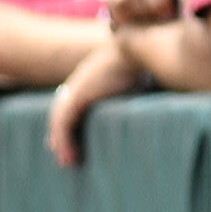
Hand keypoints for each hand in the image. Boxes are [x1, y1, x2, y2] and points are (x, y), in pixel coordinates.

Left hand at [47, 38, 141, 166]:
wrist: (136, 49)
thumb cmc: (143, 63)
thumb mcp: (136, 81)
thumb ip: (135, 92)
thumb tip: (150, 102)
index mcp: (90, 81)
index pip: (73, 106)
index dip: (72, 125)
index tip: (76, 142)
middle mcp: (79, 85)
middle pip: (63, 115)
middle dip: (63, 137)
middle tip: (67, 157)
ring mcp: (76, 90)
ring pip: (60, 122)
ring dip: (62, 144)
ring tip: (68, 162)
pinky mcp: (76, 97)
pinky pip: (63, 124)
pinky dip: (63, 140)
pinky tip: (67, 155)